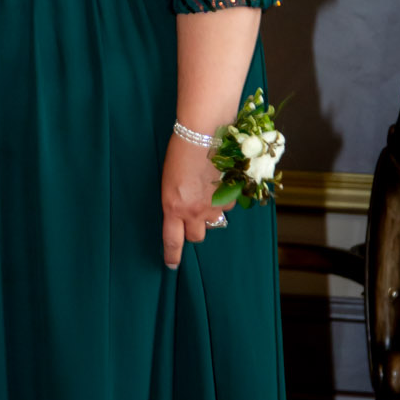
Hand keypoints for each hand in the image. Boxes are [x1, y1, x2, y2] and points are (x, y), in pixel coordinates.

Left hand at [162, 131, 221, 268]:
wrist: (203, 134)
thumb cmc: (180, 152)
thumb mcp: (169, 181)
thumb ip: (175, 201)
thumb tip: (183, 212)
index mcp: (173, 207)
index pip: (172, 241)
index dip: (172, 255)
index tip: (171, 265)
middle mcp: (194, 212)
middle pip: (195, 237)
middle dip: (194, 229)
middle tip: (192, 214)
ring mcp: (214, 206)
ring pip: (213, 221)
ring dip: (210, 212)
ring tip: (205, 189)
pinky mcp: (230, 197)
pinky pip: (227, 205)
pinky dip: (223, 198)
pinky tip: (217, 181)